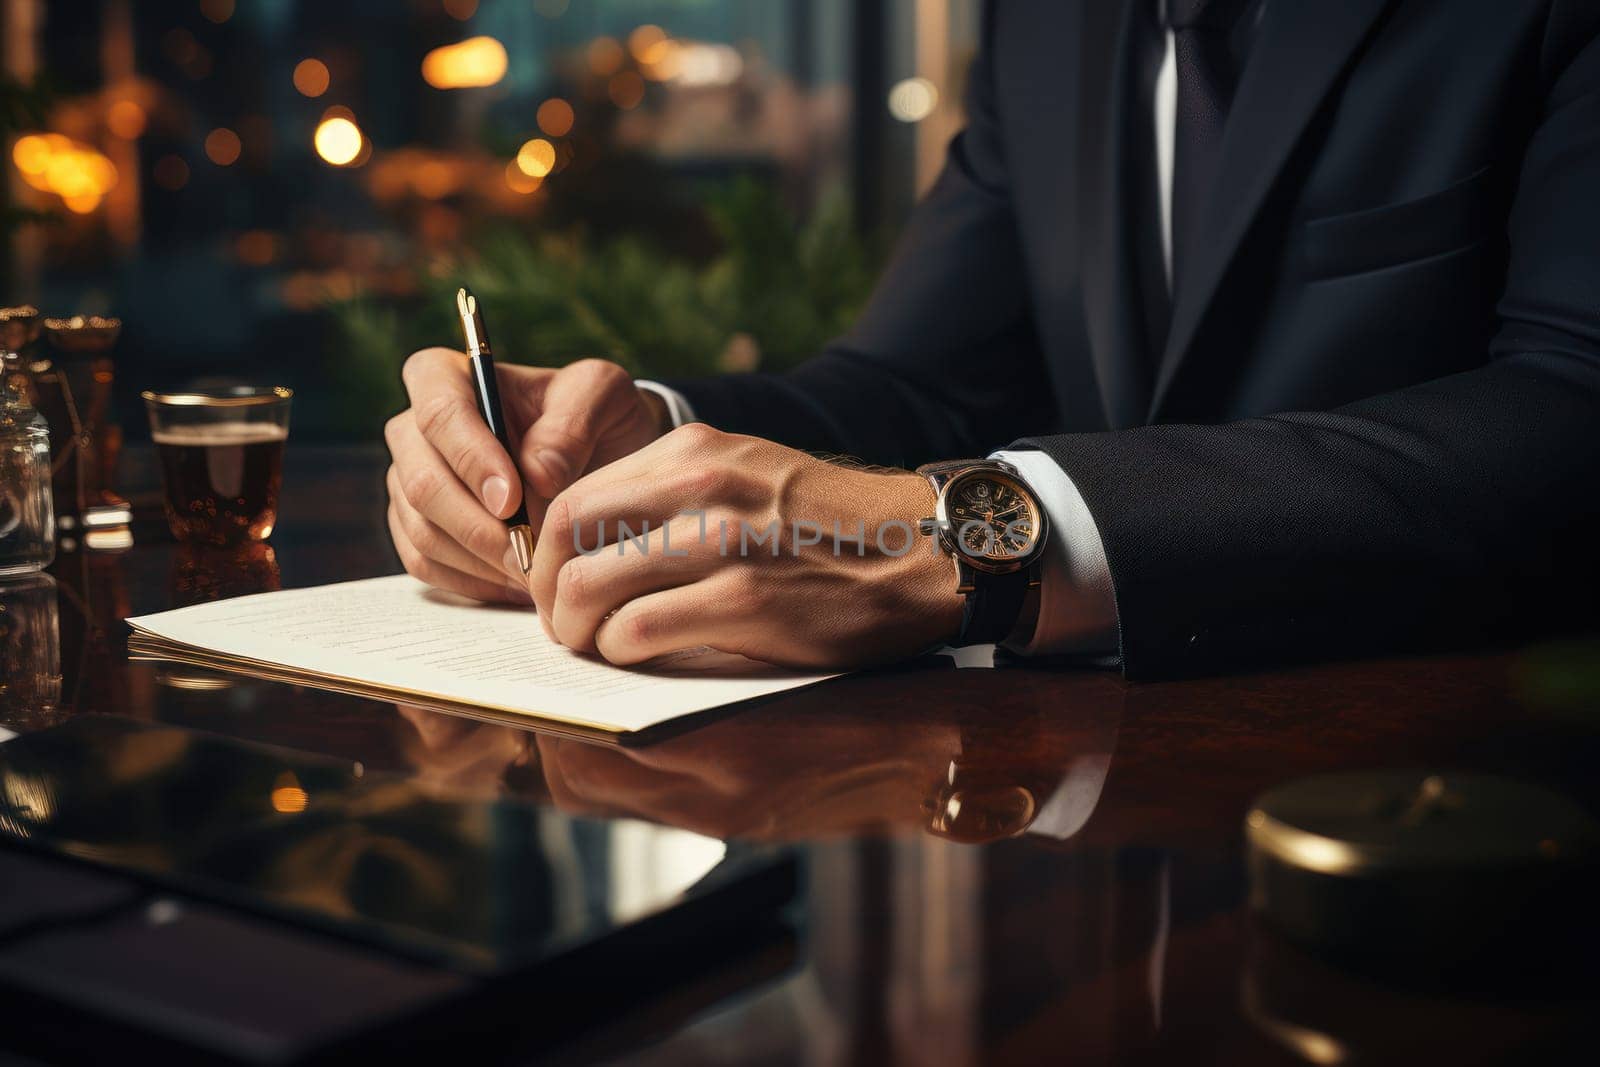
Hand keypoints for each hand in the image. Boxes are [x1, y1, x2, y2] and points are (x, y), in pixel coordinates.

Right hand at [385, 353, 669, 603]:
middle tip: (529, 553)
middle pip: (421, 481)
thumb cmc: (595, 416)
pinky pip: (425, 564)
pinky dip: (472, 581)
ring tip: (535, 571)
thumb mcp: (602, 396)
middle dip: (477, 526)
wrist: (602, 458)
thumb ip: (573, 421)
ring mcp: (410, 483)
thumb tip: (537, 471)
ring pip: (422, 530)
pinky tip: (517, 583)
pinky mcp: (418, 529)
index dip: (470, 459)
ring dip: (479, 559)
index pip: (439, 412)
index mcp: (447, 377)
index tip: (512, 500)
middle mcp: (415, 431)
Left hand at [526, 424, 965, 667]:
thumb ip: (675, 497)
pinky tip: (638, 657)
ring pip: (589, 586)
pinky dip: (620, 651)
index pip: (574, 494)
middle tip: (564, 625)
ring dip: (577, 630)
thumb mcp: (748, 477)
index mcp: (695, 449)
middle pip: (565, 536)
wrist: (923, 551)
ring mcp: (721, 541)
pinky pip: (637, 629)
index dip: (546, 551)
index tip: (557, 584)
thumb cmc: (831, 528)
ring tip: (596, 647)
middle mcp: (700, 483)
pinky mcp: (744, 601)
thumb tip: (596, 547)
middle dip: (548, 593)